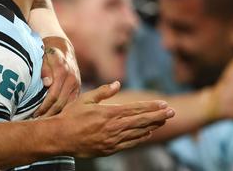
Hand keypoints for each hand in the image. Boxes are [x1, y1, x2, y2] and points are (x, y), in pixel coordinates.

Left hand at [34, 37, 80, 116]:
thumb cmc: (48, 53)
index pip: (53, 95)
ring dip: (55, 115)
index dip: (43, 106)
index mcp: (62, 71)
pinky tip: (53, 118)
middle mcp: (72, 79)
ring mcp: (76, 85)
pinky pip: (71, 104)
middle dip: (48, 114)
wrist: (62, 48)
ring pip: (67, 106)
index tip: (34, 114)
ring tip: (44, 123)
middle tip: (37, 122)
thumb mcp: (44, 56)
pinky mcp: (78, 89)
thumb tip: (47, 83)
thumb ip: (44, 69)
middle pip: (60, 103)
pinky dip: (62, 112)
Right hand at [56, 81, 174, 156]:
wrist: (60, 137)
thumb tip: (117, 84)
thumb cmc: (71, 115)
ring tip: (163, 121)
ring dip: (152, 126)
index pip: (135, 109)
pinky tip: (148, 133)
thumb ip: (102, 92)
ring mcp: (112, 139)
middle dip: (158, 116)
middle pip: (141, 121)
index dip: (151, 107)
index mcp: (108, 113)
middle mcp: (113, 127)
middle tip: (172, 112)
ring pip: (138, 133)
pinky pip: (130, 143)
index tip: (163, 104)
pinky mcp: (109, 149)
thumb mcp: (85, 99)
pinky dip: (141, 138)